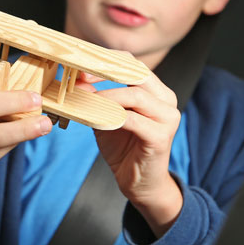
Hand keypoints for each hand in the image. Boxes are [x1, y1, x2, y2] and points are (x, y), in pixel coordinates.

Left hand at [88, 70, 181, 236]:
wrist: (140, 183)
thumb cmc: (124, 147)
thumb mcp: (106, 116)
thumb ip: (96, 98)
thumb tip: (76, 80)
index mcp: (156, 91)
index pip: (133, 64)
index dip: (106, 61)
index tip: (80, 64)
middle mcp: (167, 100)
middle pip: (138, 73)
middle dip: (106, 72)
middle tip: (79, 77)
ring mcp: (167, 118)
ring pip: (135, 95)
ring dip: (106, 96)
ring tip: (84, 100)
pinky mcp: (161, 137)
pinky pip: (132, 120)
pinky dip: (110, 116)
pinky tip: (94, 119)